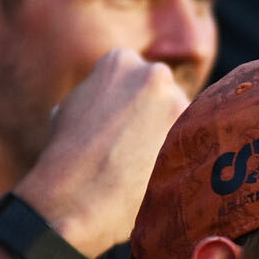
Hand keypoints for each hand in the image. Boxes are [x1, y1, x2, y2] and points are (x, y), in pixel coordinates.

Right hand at [9, 49, 196, 257]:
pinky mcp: (195, 137)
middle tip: (139, 152)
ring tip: (148, 171)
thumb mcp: (69, 109)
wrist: (73, 198)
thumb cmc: (62, 157)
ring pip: (183, 120)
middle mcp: (154, 73)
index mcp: (120, 60)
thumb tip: (105, 100)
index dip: (132, 108)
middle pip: (164, 96)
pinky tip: (164, 179)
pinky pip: (196, 147)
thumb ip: (96, 94)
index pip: (137, 78)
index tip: (126, 130)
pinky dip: (184, 162)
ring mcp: (178, 102)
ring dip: (171, 141)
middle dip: (155, 121)